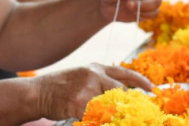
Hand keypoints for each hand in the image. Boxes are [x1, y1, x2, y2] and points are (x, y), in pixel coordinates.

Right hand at [35, 63, 152, 119]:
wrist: (36, 92)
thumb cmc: (57, 88)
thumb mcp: (80, 77)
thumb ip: (98, 83)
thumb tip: (120, 95)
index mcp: (95, 68)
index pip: (124, 73)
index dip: (140, 81)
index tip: (152, 89)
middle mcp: (93, 75)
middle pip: (121, 92)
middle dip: (127, 104)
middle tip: (133, 114)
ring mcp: (87, 88)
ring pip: (111, 106)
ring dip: (111, 114)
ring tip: (105, 116)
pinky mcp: (79, 102)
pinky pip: (97, 116)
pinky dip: (98, 120)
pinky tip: (92, 119)